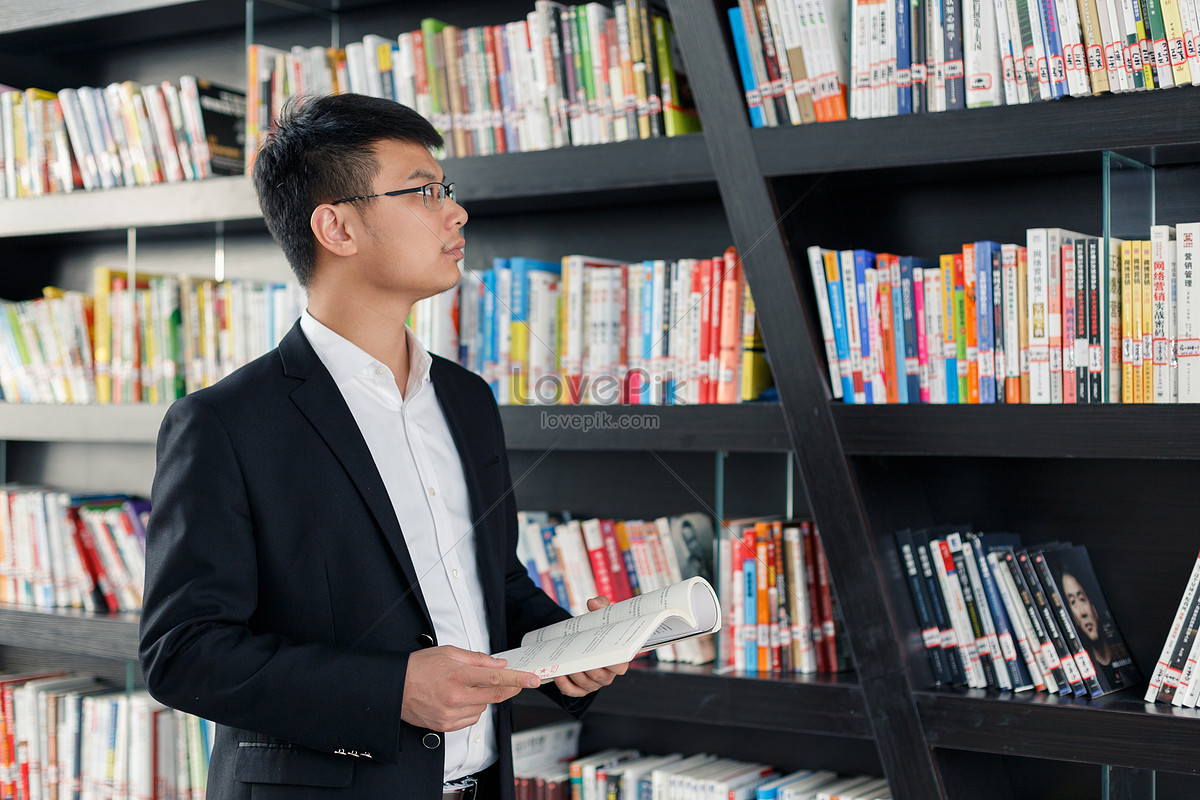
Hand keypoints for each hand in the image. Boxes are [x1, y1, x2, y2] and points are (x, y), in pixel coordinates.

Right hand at [402, 645, 538, 731]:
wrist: (394, 687)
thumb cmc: (419, 667)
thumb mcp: (448, 652)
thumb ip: (477, 659)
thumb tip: (499, 664)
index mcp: (458, 674)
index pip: (496, 678)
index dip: (518, 679)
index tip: (533, 679)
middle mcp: (456, 696)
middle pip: (495, 696)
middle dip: (510, 689)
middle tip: (519, 683)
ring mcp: (450, 713)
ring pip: (483, 708)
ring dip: (484, 698)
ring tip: (468, 687)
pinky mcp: (445, 725)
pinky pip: (470, 719)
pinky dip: (472, 709)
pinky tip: (460, 700)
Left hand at [552, 596, 629, 697]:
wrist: (586, 638)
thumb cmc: (598, 629)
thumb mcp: (602, 615)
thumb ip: (601, 605)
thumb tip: (593, 603)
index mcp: (618, 660)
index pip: (620, 666)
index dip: (613, 663)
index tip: (603, 654)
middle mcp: (608, 675)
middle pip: (599, 676)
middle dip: (588, 668)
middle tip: (577, 657)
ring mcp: (594, 684)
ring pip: (585, 683)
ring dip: (574, 675)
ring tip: (564, 662)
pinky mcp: (581, 689)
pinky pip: (573, 691)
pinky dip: (564, 685)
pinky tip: (557, 673)